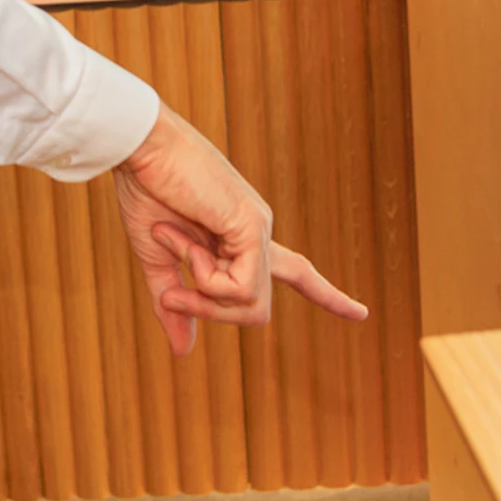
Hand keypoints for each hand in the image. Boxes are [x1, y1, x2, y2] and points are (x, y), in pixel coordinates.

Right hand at [111, 106, 366, 353]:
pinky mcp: (252, 225)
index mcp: (239, 237)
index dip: (326, 294)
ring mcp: (258, 227)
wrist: (140, 149)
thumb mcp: (156, 258)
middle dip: (212, 313)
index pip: (294, 270)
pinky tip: (187, 242)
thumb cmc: (146, 190)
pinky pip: (240, 288)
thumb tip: (183, 352)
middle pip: (256, 306)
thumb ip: (173, 302)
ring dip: (200, 292)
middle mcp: (257, 233)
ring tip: (170, 241)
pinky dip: (205, 278)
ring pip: (248, 303)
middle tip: (170, 295)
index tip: (361, 314)